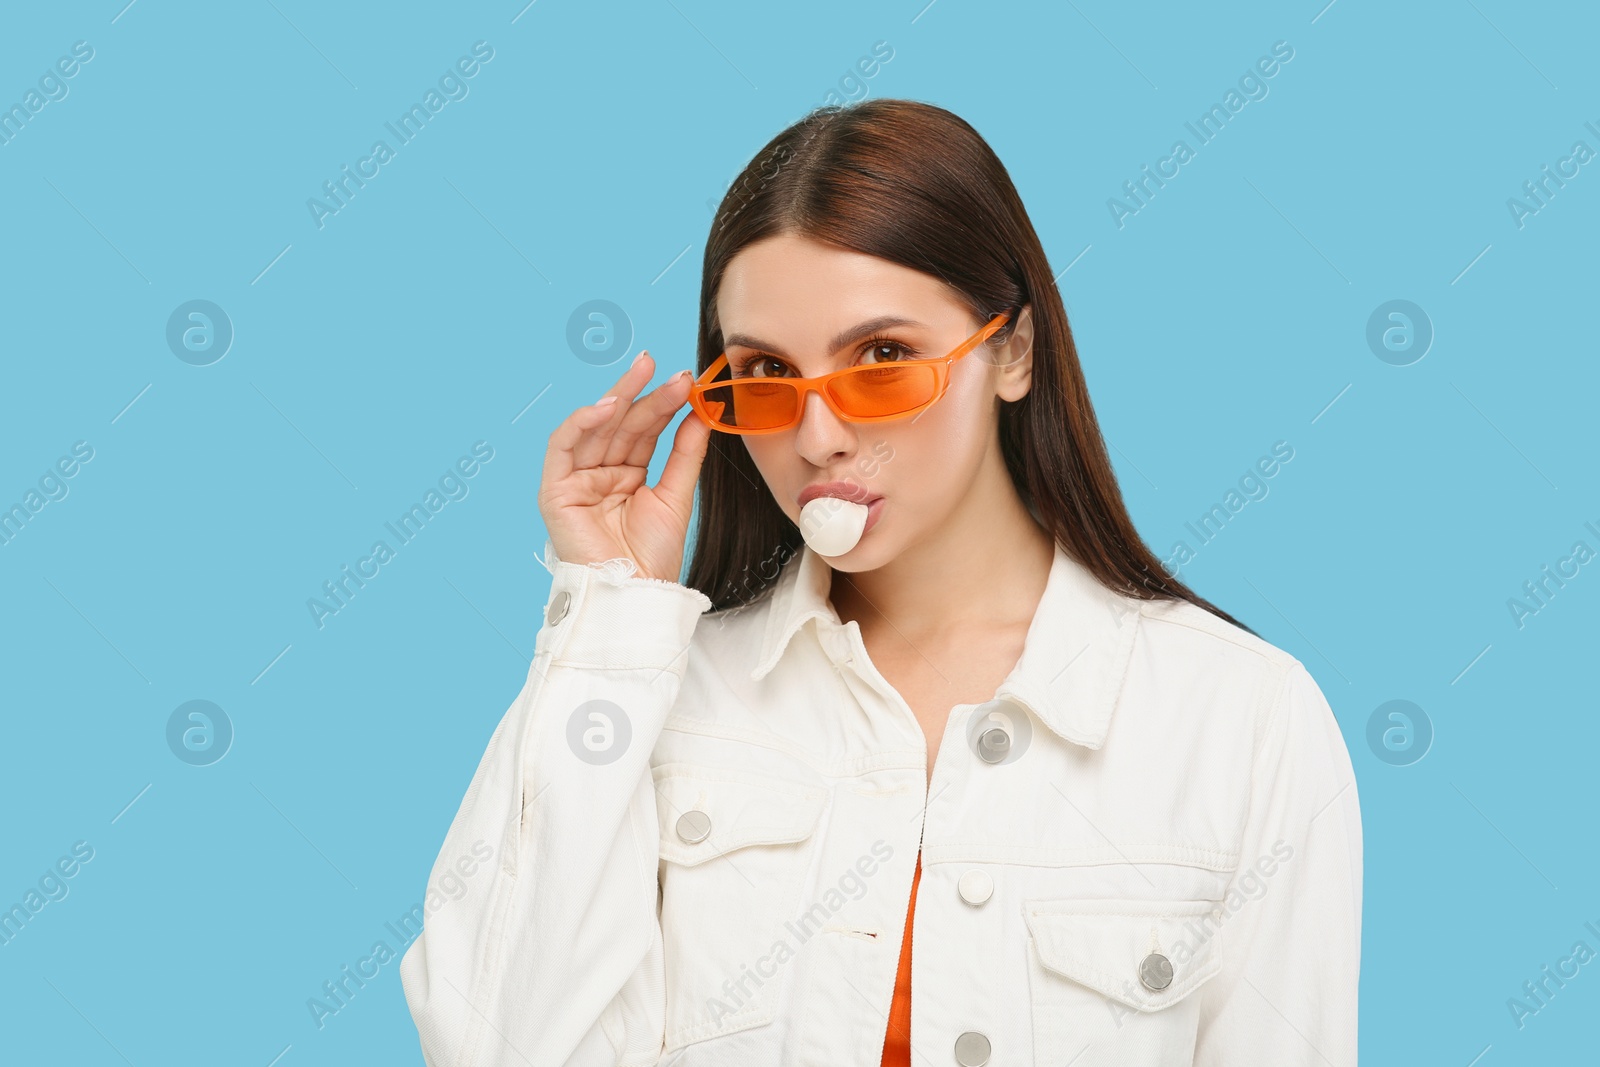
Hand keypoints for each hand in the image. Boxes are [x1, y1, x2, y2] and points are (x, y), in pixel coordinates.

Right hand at [538, 351, 710, 582]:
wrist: (636, 594)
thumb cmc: (652, 557)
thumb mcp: (676, 496)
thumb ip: (685, 454)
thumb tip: (700, 412)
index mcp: (626, 477)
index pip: (643, 432)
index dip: (663, 406)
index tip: (687, 382)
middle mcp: (599, 474)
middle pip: (621, 425)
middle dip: (645, 395)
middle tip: (671, 371)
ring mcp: (576, 481)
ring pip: (596, 428)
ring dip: (620, 398)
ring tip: (647, 374)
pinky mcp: (555, 491)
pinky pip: (562, 446)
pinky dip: (581, 422)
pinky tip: (608, 405)